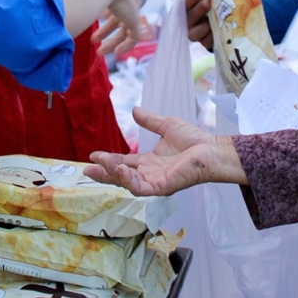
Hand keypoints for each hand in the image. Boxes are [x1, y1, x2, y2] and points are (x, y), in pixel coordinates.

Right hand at [84, 109, 246, 195]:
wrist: (211, 149)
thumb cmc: (194, 140)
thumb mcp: (166, 126)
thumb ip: (150, 120)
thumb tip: (134, 109)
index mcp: (148, 163)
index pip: (123, 163)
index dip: (108, 160)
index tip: (93, 154)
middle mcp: (149, 174)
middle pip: (120, 176)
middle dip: (103, 174)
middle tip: (87, 169)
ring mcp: (154, 182)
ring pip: (127, 183)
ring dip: (112, 174)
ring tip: (100, 163)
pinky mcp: (161, 187)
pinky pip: (139, 187)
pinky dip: (127, 179)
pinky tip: (118, 168)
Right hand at [91, 0, 142, 55]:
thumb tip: (55, 7)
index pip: (113, 4)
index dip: (105, 15)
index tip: (93, 22)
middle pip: (119, 17)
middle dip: (105, 31)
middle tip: (93, 41)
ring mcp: (132, 8)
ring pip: (125, 29)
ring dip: (113, 42)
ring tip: (99, 53)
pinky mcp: (135, 19)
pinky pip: (134, 37)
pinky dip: (125, 46)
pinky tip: (116, 53)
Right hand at [185, 0, 213, 49]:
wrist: (216, 23)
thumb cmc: (210, 6)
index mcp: (186, 9)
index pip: (184, 4)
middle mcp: (187, 22)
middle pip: (190, 17)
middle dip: (199, 9)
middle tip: (207, 1)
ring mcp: (194, 34)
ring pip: (196, 33)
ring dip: (204, 26)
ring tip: (214, 19)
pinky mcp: (204, 42)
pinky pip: (206, 41)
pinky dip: (212, 36)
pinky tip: (219, 30)